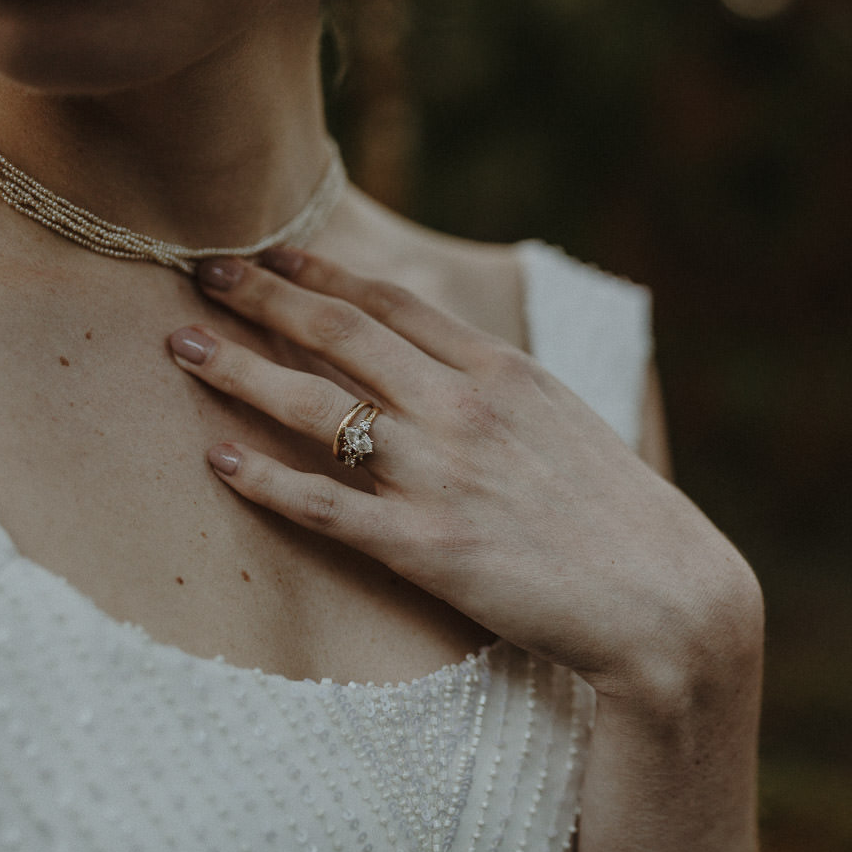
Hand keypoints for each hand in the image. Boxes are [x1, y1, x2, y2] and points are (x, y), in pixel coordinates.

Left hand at [167, 249, 761, 713]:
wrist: (667, 599)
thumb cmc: (627, 520)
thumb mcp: (573, 426)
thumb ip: (508, 392)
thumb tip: (457, 366)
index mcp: (506, 373)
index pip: (396, 304)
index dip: (326, 272)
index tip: (275, 252)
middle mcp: (464, 409)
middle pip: (341, 335)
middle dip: (262, 297)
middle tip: (202, 272)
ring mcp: (441, 475)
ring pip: (315, 407)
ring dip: (240, 371)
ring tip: (183, 348)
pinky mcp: (424, 548)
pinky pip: (323, 505)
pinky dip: (263, 481)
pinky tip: (218, 460)